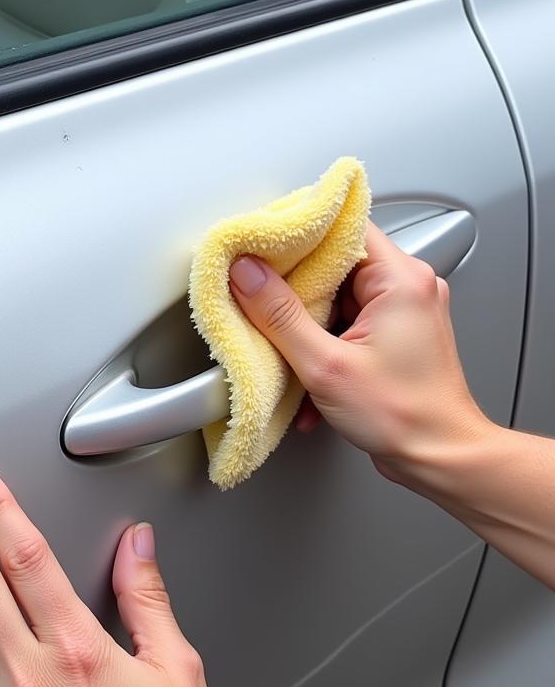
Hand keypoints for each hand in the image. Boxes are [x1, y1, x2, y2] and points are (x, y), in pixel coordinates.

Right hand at [228, 222, 491, 483]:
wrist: (439, 458)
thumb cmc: (405, 416)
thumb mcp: (325, 365)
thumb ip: (279, 315)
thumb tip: (248, 274)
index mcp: (401, 279)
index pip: (342, 228)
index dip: (298, 234)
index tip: (261, 246)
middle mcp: (409, 286)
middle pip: (335, 263)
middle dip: (296, 290)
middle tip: (264, 304)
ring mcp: (404, 311)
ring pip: (336, 296)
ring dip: (307, 324)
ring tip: (292, 352)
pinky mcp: (396, 335)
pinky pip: (347, 321)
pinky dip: (324, 342)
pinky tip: (309, 371)